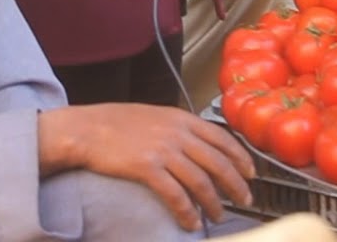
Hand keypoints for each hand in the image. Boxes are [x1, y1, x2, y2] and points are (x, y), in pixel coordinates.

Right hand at [38, 104, 254, 231]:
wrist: (86, 129)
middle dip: (236, 184)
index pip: (222, 138)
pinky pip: (176, 195)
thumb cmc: (115, 123)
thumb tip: (197, 144)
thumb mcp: (154, 115)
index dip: (241, 157)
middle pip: (218, 162)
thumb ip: (177, 127)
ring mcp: (163, 150)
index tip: (251, 173)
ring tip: (218, 215)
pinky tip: (191, 221)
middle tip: (245, 199)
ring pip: (201, 181)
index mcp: (181, 118)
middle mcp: (177, 133)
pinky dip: (187, 211)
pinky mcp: (147, 168)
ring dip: (214, 202)